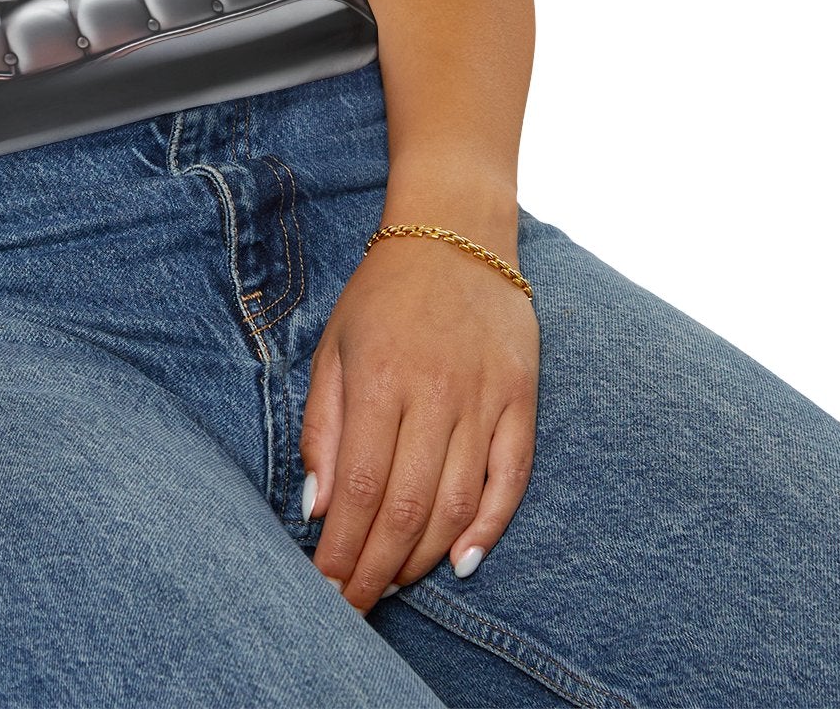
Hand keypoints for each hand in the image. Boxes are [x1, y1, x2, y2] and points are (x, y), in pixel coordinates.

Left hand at [300, 225, 539, 611]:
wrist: (455, 233)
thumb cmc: (383, 294)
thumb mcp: (334, 347)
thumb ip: (323, 427)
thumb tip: (317, 506)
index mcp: (380, 379)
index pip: (360, 487)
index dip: (343, 548)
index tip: (325, 587)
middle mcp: (435, 393)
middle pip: (407, 507)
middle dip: (377, 568)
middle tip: (355, 606)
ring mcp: (484, 398)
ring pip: (457, 503)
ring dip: (423, 556)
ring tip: (394, 584)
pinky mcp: (522, 399)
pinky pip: (511, 479)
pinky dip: (489, 527)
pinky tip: (462, 561)